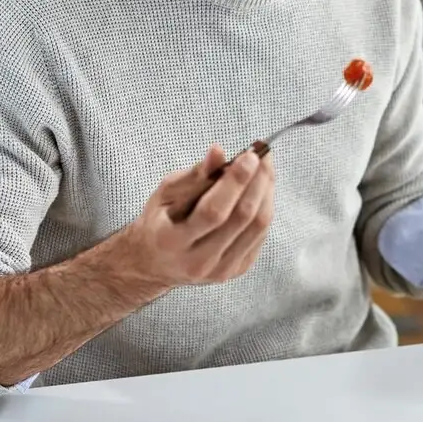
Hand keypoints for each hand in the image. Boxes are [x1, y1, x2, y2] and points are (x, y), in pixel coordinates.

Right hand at [113, 144, 275, 291]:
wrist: (156, 263)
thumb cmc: (160, 222)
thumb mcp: (166, 194)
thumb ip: (195, 175)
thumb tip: (219, 151)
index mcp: (172, 242)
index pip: (213, 212)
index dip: (235, 182)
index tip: (249, 156)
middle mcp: (198, 261)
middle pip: (241, 218)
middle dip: (257, 181)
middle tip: (262, 155)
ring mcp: (221, 270)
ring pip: (257, 227)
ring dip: (266, 192)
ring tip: (265, 168)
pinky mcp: (237, 270)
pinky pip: (260, 235)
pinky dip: (265, 207)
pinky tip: (261, 190)